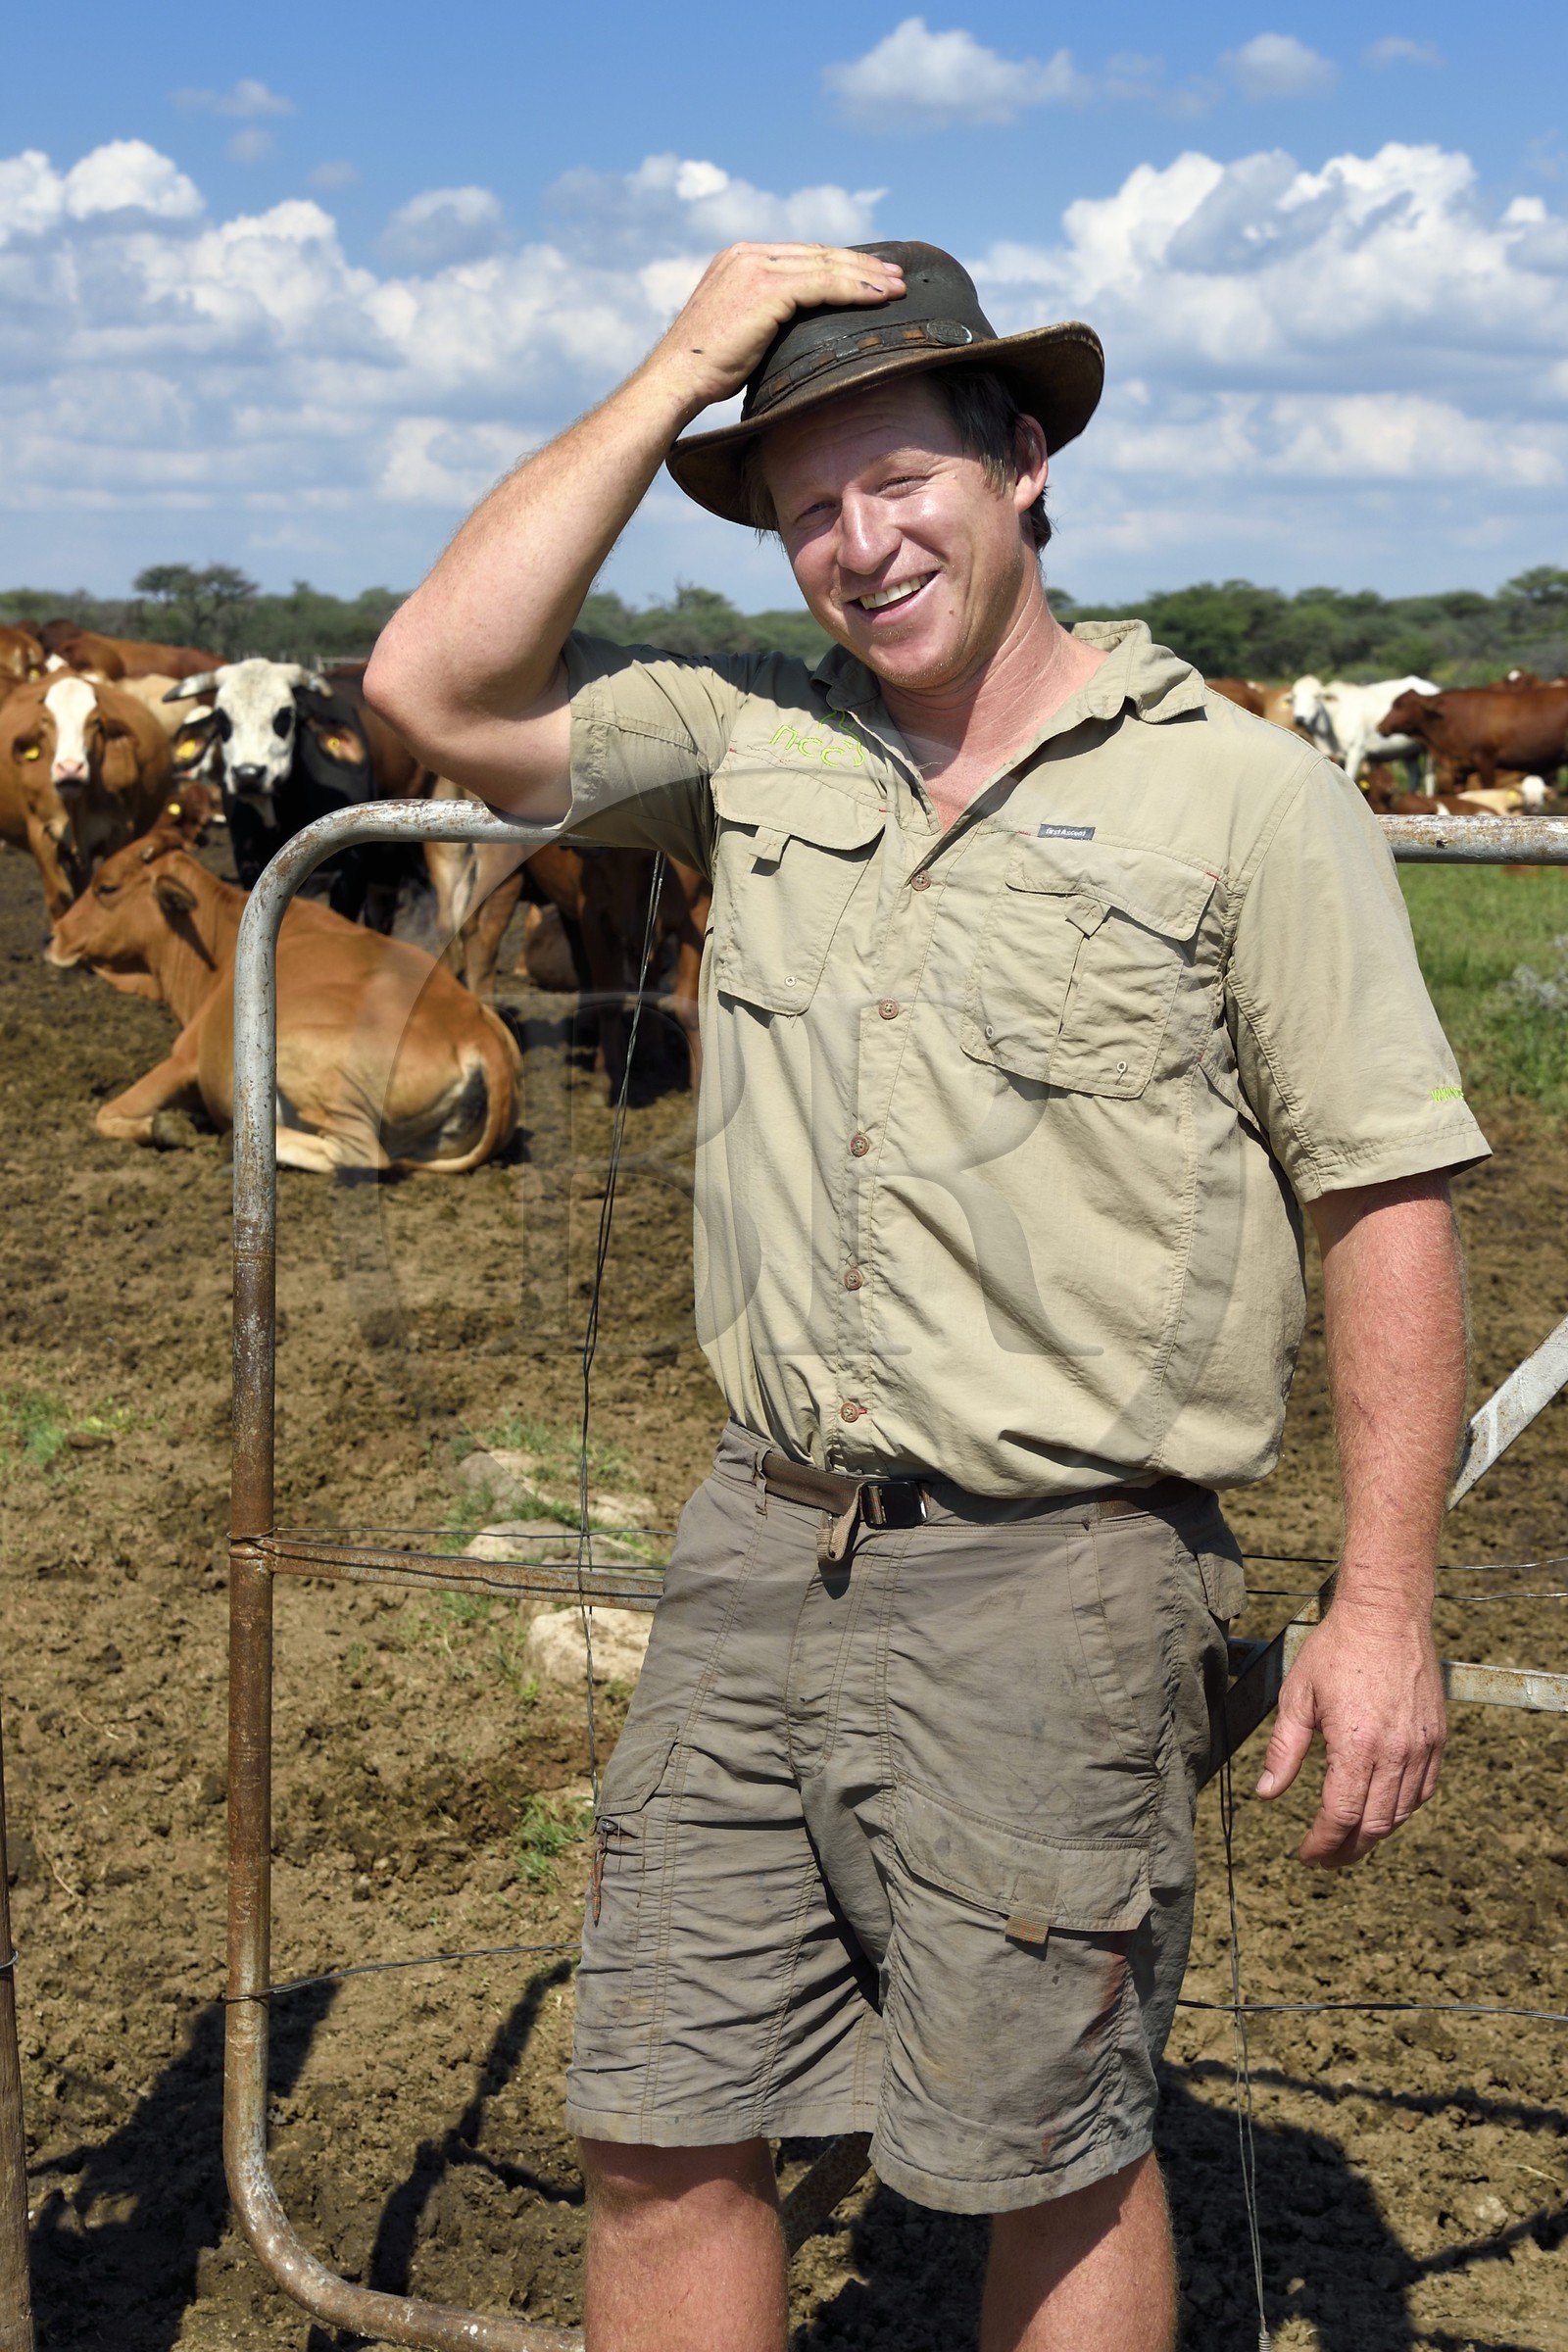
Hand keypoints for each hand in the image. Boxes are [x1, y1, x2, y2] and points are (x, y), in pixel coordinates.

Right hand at [646, 242, 905, 420]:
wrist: (676, 380)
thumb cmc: (705, 371)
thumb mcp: (739, 330)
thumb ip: (766, 315)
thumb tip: (800, 330)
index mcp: (739, 259)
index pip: (802, 255)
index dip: (840, 264)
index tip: (871, 275)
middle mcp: (747, 254)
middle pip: (819, 253)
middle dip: (861, 264)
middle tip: (896, 276)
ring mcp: (755, 267)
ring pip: (826, 264)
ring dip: (867, 275)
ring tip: (898, 288)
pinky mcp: (765, 288)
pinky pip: (822, 283)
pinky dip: (855, 290)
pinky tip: (878, 299)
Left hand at [1254, 1595, 1445, 1866]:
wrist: (1387, 1614)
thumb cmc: (1336, 1650)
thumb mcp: (1297, 1697)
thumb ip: (1283, 1751)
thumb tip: (1266, 1793)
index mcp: (1356, 1746)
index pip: (1340, 1816)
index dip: (1321, 1844)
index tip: (1306, 1855)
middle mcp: (1395, 1753)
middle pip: (1374, 1826)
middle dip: (1346, 1850)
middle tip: (1324, 1857)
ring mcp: (1421, 1747)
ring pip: (1401, 1814)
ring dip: (1373, 1834)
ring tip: (1348, 1839)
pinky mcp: (1437, 1738)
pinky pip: (1423, 1791)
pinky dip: (1402, 1810)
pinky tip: (1381, 1810)